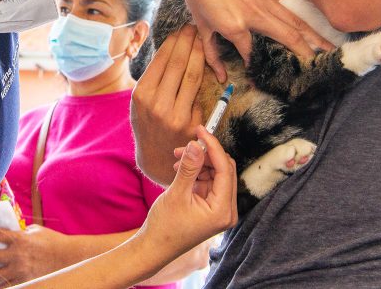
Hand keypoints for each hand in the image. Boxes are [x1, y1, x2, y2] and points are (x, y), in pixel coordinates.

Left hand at [0, 224, 69, 287]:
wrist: (66, 257)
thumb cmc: (52, 241)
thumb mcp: (37, 231)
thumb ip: (23, 232)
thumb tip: (13, 231)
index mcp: (20, 239)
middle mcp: (17, 254)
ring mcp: (20, 268)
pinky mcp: (26, 279)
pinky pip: (10, 285)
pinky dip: (2, 288)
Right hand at [131, 25, 204, 184]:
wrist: (156, 157)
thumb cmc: (148, 123)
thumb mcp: (140, 101)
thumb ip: (153, 78)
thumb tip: (170, 48)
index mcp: (141, 94)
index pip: (162, 59)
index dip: (174, 41)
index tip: (181, 30)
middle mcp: (157, 104)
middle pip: (179, 64)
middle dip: (188, 41)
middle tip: (194, 28)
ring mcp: (175, 115)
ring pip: (193, 76)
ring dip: (199, 54)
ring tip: (201, 40)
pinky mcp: (191, 124)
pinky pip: (199, 95)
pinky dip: (203, 77)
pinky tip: (205, 64)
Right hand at [139, 126, 236, 254]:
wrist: (154, 248)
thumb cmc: (164, 227)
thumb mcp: (177, 194)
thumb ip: (188, 168)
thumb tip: (196, 144)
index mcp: (223, 210)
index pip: (225, 170)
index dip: (213, 147)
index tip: (200, 131)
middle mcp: (226, 211)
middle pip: (224, 170)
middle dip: (205, 155)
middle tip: (187, 144)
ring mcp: (219, 209)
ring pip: (215, 174)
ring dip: (198, 162)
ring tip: (177, 159)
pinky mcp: (211, 207)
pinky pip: (208, 182)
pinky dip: (196, 172)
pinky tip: (180, 168)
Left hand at [170, 0, 332, 78]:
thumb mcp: (201, 28)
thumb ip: (212, 55)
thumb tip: (222, 78)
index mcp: (235, 27)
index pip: (253, 53)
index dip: (258, 66)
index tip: (265, 75)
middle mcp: (255, 14)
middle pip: (289, 37)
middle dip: (307, 54)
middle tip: (322, 67)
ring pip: (295, 20)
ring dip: (314, 35)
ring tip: (330, 48)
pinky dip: (307, 6)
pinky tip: (322, 15)